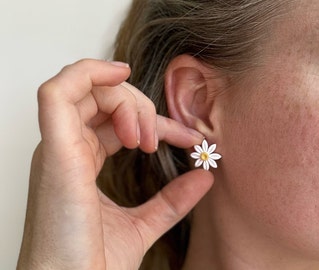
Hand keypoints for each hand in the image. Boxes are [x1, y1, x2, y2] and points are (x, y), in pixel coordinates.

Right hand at [17, 59, 213, 269]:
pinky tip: (121, 79)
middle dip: (139, 105)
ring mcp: (58, 146)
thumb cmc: (96, 261)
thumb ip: (173, 199)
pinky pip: (58, 92)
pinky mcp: (55, 151)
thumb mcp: (145, 223)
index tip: (188, 139)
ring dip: (124, 98)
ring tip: (145, 134)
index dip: (156, 122)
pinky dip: (90, 75)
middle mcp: (67, 147)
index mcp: (81, 159)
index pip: (117, 121)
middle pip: (101, 97)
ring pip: (84, 88)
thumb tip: (206, 177)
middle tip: (162, 139)